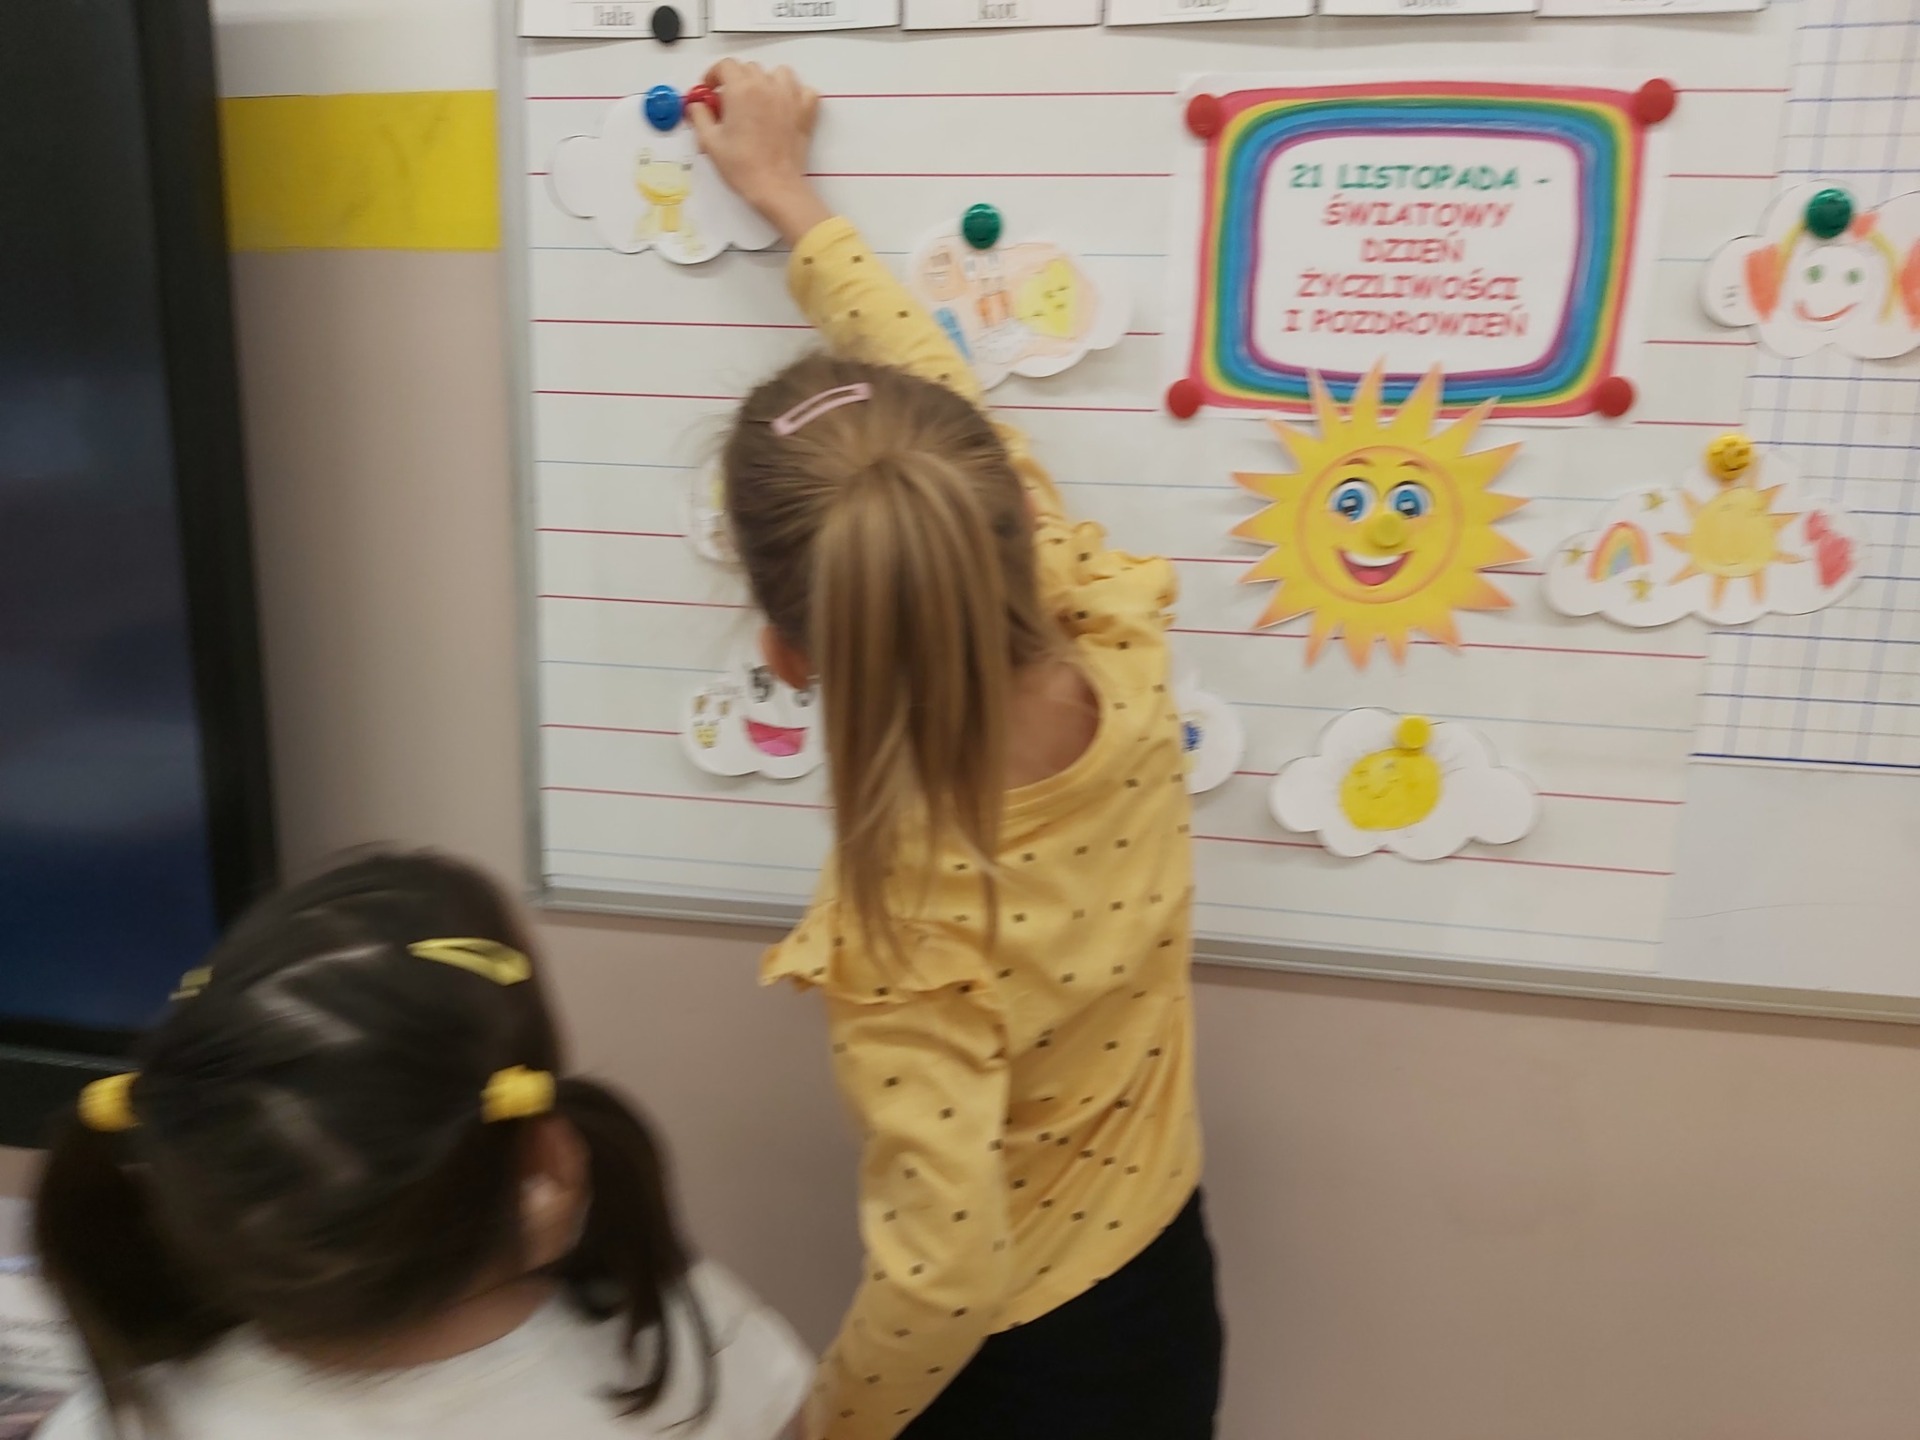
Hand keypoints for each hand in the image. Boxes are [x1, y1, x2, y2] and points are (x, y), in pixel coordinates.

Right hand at [688, 60, 829, 244]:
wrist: (775, 187)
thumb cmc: (744, 167)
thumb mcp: (710, 141)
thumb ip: (700, 116)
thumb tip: (697, 105)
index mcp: (741, 90)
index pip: (725, 65)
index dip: (714, 75)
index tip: (710, 89)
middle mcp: (766, 87)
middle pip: (749, 68)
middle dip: (736, 80)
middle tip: (730, 102)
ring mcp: (789, 97)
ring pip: (777, 73)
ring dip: (766, 81)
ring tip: (758, 100)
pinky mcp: (805, 111)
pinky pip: (804, 90)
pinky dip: (795, 93)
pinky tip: (785, 105)